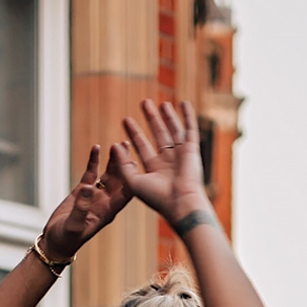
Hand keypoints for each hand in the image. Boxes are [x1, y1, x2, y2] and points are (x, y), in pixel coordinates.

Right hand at [41, 144, 131, 258]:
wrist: (55, 243)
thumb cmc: (66, 240)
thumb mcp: (74, 225)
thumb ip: (81, 207)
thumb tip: (89, 187)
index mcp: (108, 212)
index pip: (124, 194)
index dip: (130, 178)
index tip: (133, 163)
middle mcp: (105, 202)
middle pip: (119, 180)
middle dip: (124, 163)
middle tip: (126, 146)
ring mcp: (95, 196)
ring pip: (108, 174)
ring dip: (113, 160)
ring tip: (119, 144)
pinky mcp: (82, 191)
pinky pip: (91, 173)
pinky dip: (94, 161)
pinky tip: (96, 148)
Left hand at [110, 99, 207, 225]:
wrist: (181, 203)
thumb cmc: (157, 197)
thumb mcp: (133, 181)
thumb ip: (123, 163)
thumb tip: (114, 144)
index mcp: (154, 170)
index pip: (142, 146)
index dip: (134, 133)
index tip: (126, 119)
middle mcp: (168, 161)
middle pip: (158, 135)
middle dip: (151, 119)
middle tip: (144, 103)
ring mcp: (181, 155)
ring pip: (174, 130)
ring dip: (168, 116)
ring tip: (161, 102)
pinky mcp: (192, 150)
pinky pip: (190, 129)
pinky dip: (188, 116)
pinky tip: (184, 103)